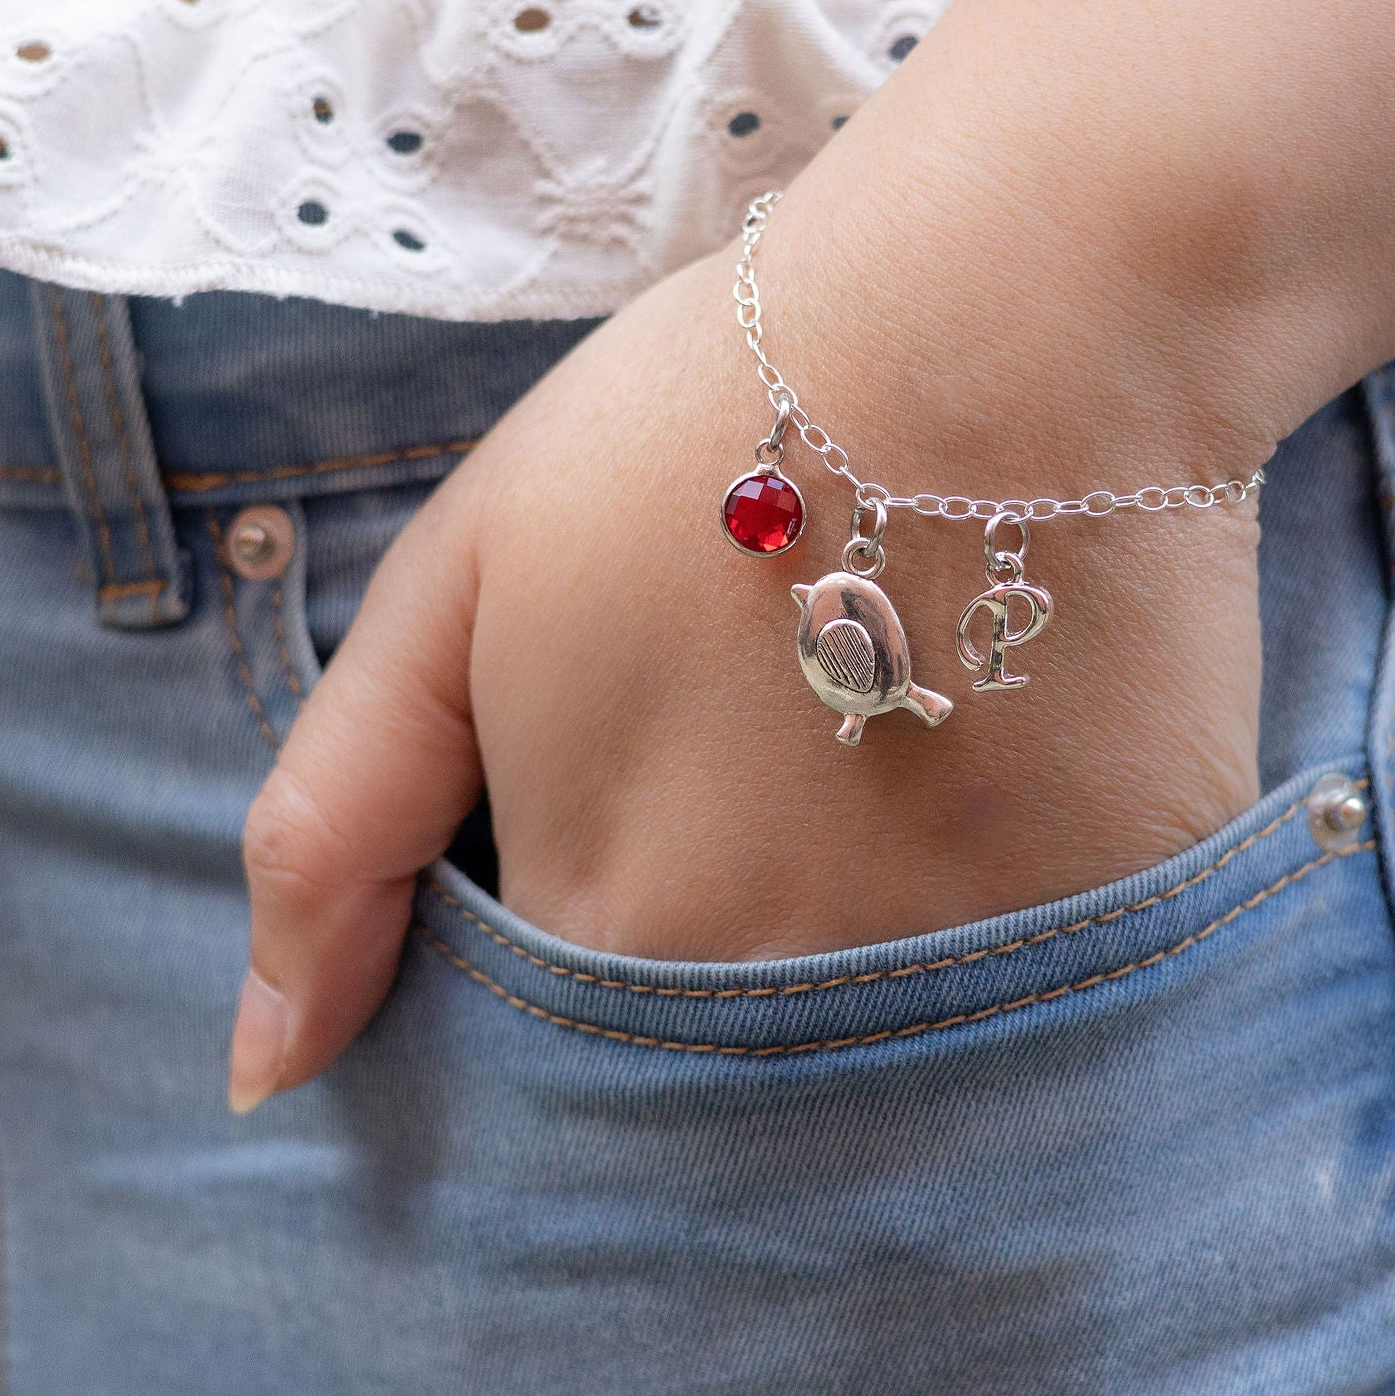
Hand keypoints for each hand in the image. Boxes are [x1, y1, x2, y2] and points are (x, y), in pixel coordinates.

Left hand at [229, 240, 1263, 1110]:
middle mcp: (793, 990)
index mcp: (613, 922)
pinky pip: (1054, 977)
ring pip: (893, 1043)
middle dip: (732, 962)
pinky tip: (1017, 756)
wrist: (1005, 314)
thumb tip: (268, 1074)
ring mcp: (979, 967)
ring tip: (893, 760)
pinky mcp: (1127, 912)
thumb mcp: (459, 588)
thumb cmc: (704, 424)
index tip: (642, 827)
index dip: (588, 954)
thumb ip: (338, 836)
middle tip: (778, 781)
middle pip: (730, 1080)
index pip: (554, 1076)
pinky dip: (1021, 899)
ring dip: (875, 933)